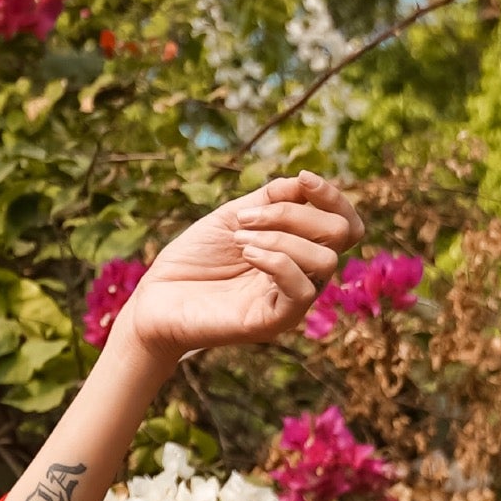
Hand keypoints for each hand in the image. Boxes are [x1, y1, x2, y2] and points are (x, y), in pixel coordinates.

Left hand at [114, 173, 356, 371]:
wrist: (155, 300)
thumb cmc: (193, 259)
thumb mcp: (234, 216)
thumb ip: (271, 198)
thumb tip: (304, 182)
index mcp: (299, 248)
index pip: (344, 223)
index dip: (332, 197)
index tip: (302, 179)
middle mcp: (303, 274)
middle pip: (340, 235)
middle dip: (295, 214)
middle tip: (245, 219)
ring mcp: (292, 300)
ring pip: (325, 260)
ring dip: (281, 238)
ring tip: (240, 240)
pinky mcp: (276, 322)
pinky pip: (303, 290)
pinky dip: (278, 261)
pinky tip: (247, 253)